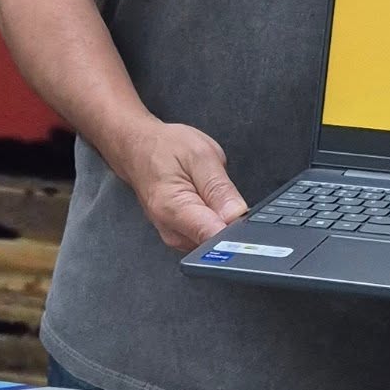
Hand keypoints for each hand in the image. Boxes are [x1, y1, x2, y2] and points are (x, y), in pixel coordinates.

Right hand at [115, 120, 248, 250]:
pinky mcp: (180, 235)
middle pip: (215, 241)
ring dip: (224, 221)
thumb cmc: (166, 148)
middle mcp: (172, 231)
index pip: (212, 237)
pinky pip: (206, 235)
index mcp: (175, 209)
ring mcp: (175, 236)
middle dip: (233, 224)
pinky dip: (215, 221)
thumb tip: (237, 215)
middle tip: (233, 197)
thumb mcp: (201, 155)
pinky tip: (212, 203)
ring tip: (217, 194)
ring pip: (213, 239)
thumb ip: (219, 188)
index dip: (237, 232)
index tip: (250, 223)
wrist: (139, 149)